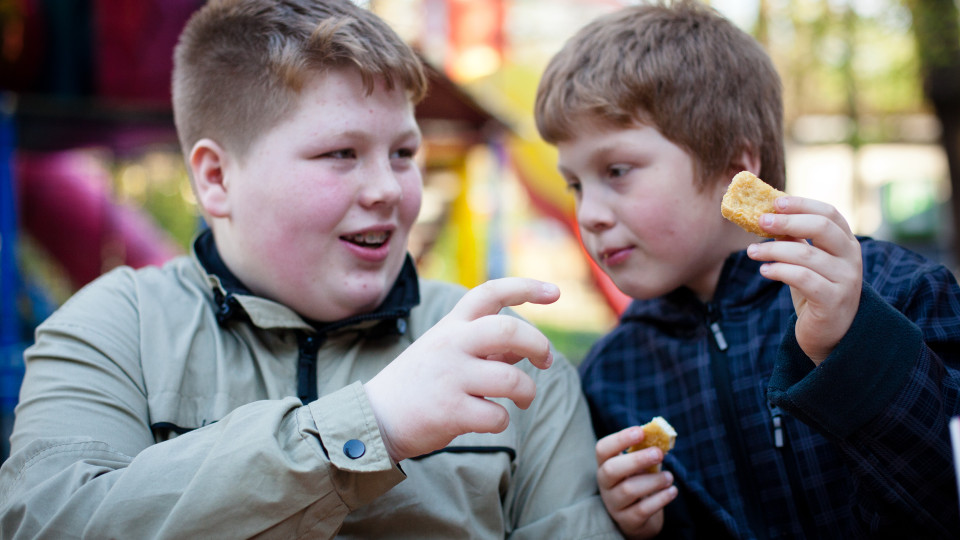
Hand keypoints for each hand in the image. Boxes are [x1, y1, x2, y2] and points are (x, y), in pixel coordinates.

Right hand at [364, 277, 559, 461]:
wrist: (374, 418)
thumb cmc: (419, 383)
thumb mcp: (446, 351)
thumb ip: (484, 346)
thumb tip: (524, 347)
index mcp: (451, 326)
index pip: (490, 292)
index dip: (526, 287)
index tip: (555, 292)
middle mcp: (451, 345)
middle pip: (510, 330)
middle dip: (539, 344)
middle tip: (545, 360)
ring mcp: (450, 377)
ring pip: (512, 380)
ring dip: (527, 392)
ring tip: (522, 399)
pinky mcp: (450, 411)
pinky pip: (497, 416)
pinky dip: (502, 420)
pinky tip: (490, 419)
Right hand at [596, 427, 677, 538]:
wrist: (640, 517)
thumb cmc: (640, 482)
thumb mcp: (641, 465)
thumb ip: (648, 450)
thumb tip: (664, 437)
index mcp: (606, 464)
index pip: (603, 449)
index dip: (620, 439)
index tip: (640, 431)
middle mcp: (605, 484)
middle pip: (612, 469)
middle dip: (637, 459)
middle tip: (658, 453)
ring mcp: (614, 504)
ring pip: (629, 490)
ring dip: (654, 481)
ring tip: (670, 477)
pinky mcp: (627, 520)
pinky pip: (643, 509)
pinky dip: (661, 498)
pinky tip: (672, 491)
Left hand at [748, 195, 861, 364]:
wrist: (830, 334)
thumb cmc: (814, 292)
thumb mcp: (806, 262)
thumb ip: (794, 240)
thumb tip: (768, 216)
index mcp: (846, 242)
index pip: (829, 213)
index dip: (801, 204)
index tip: (774, 202)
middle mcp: (851, 258)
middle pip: (821, 227)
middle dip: (787, 221)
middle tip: (760, 221)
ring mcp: (846, 279)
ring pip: (806, 254)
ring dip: (773, 249)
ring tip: (752, 251)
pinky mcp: (834, 300)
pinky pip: (803, 278)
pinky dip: (780, 271)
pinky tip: (764, 271)